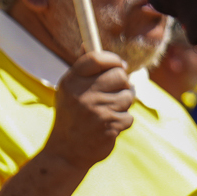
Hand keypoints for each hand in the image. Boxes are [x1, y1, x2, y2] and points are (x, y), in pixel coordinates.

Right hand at [41, 50, 132, 173]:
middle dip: (123, 83)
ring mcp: (97, 110)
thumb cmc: (72, 117)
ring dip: (124, 104)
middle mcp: (83, 94)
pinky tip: (109, 126)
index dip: (112, 59)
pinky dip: (123, 121)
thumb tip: (89, 43)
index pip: (96, 58)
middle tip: (117, 90)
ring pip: (129, 95)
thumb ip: (83, 70)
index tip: (120, 64)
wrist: (67, 152)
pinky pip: (129, 116)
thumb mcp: (70, 91)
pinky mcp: (110, 125)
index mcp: (71, 82)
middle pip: (120, 75)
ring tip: (109, 111)